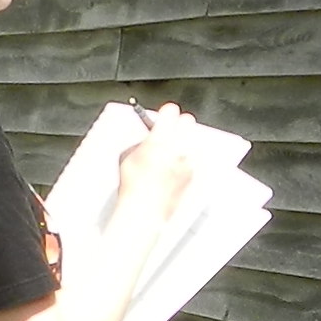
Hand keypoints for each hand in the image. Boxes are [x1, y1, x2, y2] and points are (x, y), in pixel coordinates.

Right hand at [115, 103, 201, 223]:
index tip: (164, 115)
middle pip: (188, 120)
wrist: (146, 210)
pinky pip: (191, 159)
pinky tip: (171, 171)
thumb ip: (141, 141)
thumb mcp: (127, 155)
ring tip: (168, 156)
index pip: (171, 110)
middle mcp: (177, 146)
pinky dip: (184, 162)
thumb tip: (149, 135)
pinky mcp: (193, 173)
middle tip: (171, 130)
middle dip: (180, 123)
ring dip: (182, 144)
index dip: (167, 112)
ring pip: (191, 141)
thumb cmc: (133, 184)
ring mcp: (188, 160)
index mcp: (159, 138)